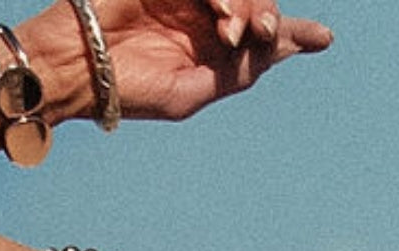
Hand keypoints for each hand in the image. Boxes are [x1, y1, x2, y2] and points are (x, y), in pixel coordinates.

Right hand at [96, 0, 332, 120]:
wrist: (76, 69)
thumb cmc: (124, 90)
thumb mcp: (188, 94)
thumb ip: (235, 74)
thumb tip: (281, 50)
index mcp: (208, 50)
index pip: (258, 36)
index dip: (294, 35)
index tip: (323, 39)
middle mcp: (203, 17)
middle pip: (259, 5)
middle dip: (269, 18)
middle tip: (261, 35)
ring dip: (250, 5)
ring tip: (232, 32)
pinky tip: (221, 15)